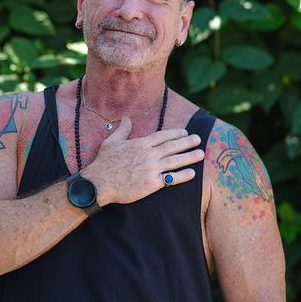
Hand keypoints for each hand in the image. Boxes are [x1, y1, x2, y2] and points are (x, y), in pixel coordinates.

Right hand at [81, 117, 204, 206]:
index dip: (175, 133)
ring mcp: (151, 169)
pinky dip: (183, 176)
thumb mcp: (111, 141)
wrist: (99, 183)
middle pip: (173, 146)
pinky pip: (171, 179)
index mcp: (140, 143)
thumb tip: (126, 118)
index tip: (185, 132)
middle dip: (188, 142)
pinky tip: (192, 173)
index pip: (163, 136)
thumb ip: (122, 129)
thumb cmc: (104, 162)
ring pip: (175, 161)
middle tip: (198, 139)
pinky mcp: (151, 184)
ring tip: (201, 154)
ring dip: (190, 157)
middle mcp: (149, 154)